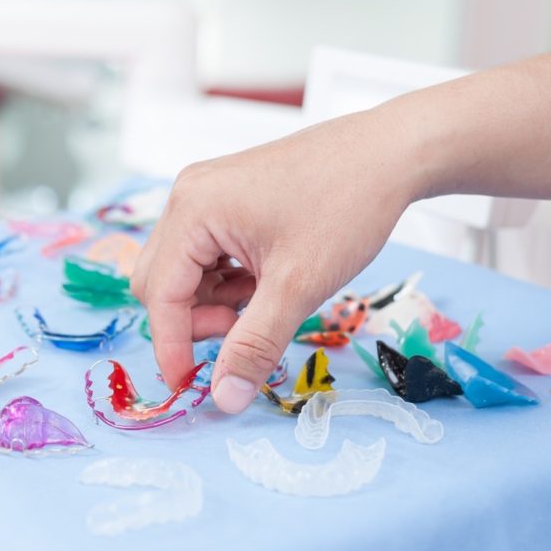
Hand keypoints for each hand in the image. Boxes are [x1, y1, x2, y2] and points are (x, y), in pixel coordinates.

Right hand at [131, 108, 417, 413]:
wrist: (390, 152)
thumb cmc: (346, 207)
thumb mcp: (298, 286)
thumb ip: (254, 345)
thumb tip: (224, 399)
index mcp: (192, 211)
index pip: (160, 294)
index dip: (171, 347)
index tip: (190, 388)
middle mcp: (187, 197)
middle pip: (159, 281)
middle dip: (192, 320)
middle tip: (242, 332)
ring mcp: (205, 194)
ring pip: (182, 271)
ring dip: (213, 302)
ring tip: (266, 301)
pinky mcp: (224, 198)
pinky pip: (203, 254)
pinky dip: (225, 281)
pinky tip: (265, 281)